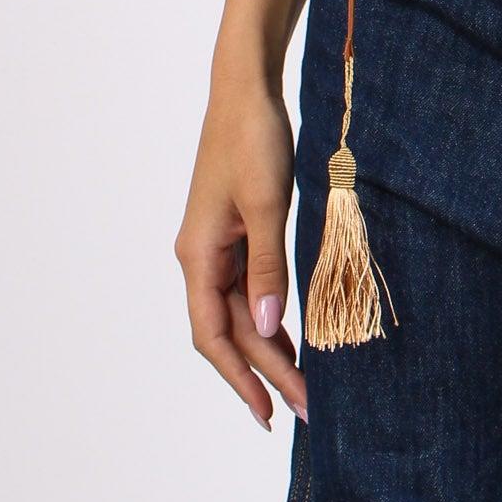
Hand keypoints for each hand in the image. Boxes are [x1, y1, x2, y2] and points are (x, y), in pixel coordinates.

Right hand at [175, 74, 307, 429]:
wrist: (247, 89)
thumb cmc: (253, 138)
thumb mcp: (267, 203)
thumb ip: (267, 267)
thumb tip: (269, 329)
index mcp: (198, 254)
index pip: (213, 335)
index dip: (240, 377)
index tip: (268, 412)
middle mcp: (201, 257)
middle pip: (230, 329)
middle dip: (265, 370)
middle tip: (303, 407)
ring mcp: (218, 245)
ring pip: (241, 311)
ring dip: (269, 346)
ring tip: (302, 383)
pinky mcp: (236, 231)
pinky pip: (250, 286)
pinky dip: (270, 312)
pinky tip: (292, 332)